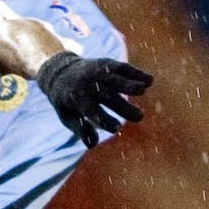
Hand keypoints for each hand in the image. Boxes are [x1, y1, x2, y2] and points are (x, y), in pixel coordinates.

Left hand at [35, 52, 152, 147]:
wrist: (59, 70)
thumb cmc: (66, 100)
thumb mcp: (67, 116)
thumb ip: (80, 129)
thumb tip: (92, 144)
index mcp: (76, 98)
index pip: (90, 110)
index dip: (103, 120)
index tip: (116, 128)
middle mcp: (87, 84)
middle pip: (107, 96)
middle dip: (123, 106)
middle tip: (139, 117)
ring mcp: (97, 72)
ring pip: (114, 78)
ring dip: (129, 83)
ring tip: (144, 89)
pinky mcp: (106, 63)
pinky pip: (121, 68)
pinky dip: (135, 73)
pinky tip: (150, 80)